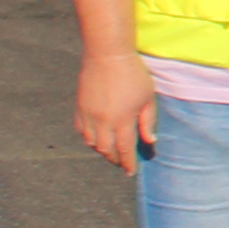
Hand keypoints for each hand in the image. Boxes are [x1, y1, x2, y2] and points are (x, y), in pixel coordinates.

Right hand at [69, 43, 155, 171]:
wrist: (106, 55)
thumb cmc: (133, 74)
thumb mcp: (148, 97)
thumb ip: (148, 122)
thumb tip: (149, 141)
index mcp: (121, 120)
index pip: (124, 149)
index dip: (128, 163)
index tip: (131, 172)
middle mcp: (102, 121)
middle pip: (106, 149)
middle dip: (114, 159)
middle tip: (122, 163)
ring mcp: (88, 115)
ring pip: (91, 143)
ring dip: (101, 150)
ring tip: (111, 152)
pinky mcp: (79, 107)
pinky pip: (81, 130)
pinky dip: (88, 138)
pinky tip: (96, 138)